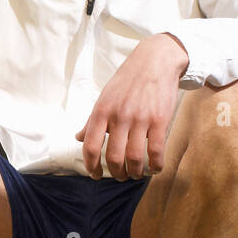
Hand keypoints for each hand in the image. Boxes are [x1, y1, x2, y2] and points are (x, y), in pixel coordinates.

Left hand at [75, 34, 188, 179]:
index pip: (90, 146)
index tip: (95, 175)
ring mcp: (140, 119)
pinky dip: (155, 165)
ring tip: (135, 174)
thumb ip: (92, 120)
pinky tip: (154, 168)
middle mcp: (119, 116)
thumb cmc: (127, 81)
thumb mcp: (104, 97)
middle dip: (116, 173)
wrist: (154, 61)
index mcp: (101, 111)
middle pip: (113, 156)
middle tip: (120, 176)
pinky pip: (156, 150)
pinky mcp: (160, 120)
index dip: (91, 166)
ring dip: (135, 172)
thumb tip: (78, 138)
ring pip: (135, 158)